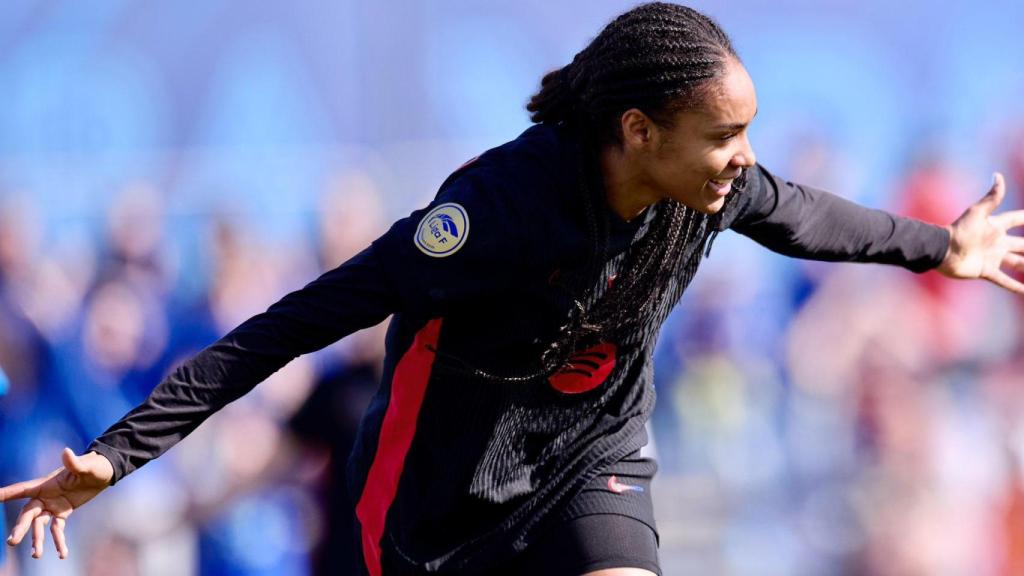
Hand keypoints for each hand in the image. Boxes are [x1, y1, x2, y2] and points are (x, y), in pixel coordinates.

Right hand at [1, 448, 112, 559]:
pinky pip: (57, 530)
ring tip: (36, 555)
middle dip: (20, 527)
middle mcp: (45, 496)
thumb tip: (66, 452)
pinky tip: (62, 553)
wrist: (103, 473)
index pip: (22, 489)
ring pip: (39, 525)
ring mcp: (52, 506)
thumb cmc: (94, 466)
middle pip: (28, 514)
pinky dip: (58, 541)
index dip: (6, 494)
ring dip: (36, 540)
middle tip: (12, 541)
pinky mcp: (62, 513)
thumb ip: (74, 462)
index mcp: (46, 484)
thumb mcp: (87, 465)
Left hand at [938, 172, 1023, 293]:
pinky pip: (1004, 280)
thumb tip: (998, 175)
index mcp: (996, 227)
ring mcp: (993, 257)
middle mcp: (997, 242)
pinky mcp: (986, 271)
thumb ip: (991, 197)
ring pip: (1018, 263)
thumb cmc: (959, 230)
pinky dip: (1016, 286)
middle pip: (1023, 244)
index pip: (1017, 219)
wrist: (942, 251)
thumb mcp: (977, 212)